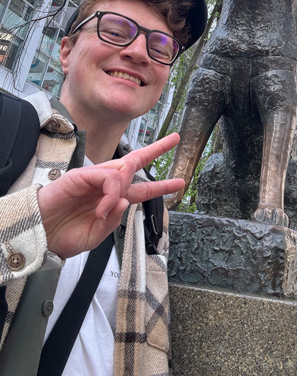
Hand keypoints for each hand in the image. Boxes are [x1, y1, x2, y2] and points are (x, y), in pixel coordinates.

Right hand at [37, 133, 183, 258]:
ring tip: (105, 209)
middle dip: (156, 150)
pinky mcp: (82, 175)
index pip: (141, 189)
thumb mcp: (94, 237)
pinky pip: (108, 177)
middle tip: (175, 139)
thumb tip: (125, 203)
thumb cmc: (62, 235)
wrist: (37, 234)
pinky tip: (102, 207)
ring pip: (123, 169)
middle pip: (136, 162)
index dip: (161, 186)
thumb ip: (111, 222)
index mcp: (111, 200)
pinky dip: (111, 192)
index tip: (179, 183)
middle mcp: (106, 186)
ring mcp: (94, 178)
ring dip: (124, 186)